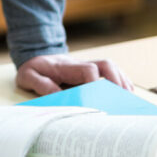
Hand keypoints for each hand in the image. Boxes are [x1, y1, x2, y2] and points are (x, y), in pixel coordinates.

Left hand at [15, 54, 132, 95]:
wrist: (33, 56)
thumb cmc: (32, 68)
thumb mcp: (28, 76)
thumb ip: (40, 84)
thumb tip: (58, 95)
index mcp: (66, 66)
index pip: (88, 70)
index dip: (96, 83)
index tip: (98, 99)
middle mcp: (80, 65)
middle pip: (105, 65)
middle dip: (116, 80)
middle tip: (123, 99)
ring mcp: (86, 67)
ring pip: (111, 68)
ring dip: (121, 81)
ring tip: (128, 99)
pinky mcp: (90, 72)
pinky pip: (110, 73)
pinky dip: (120, 81)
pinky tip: (126, 93)